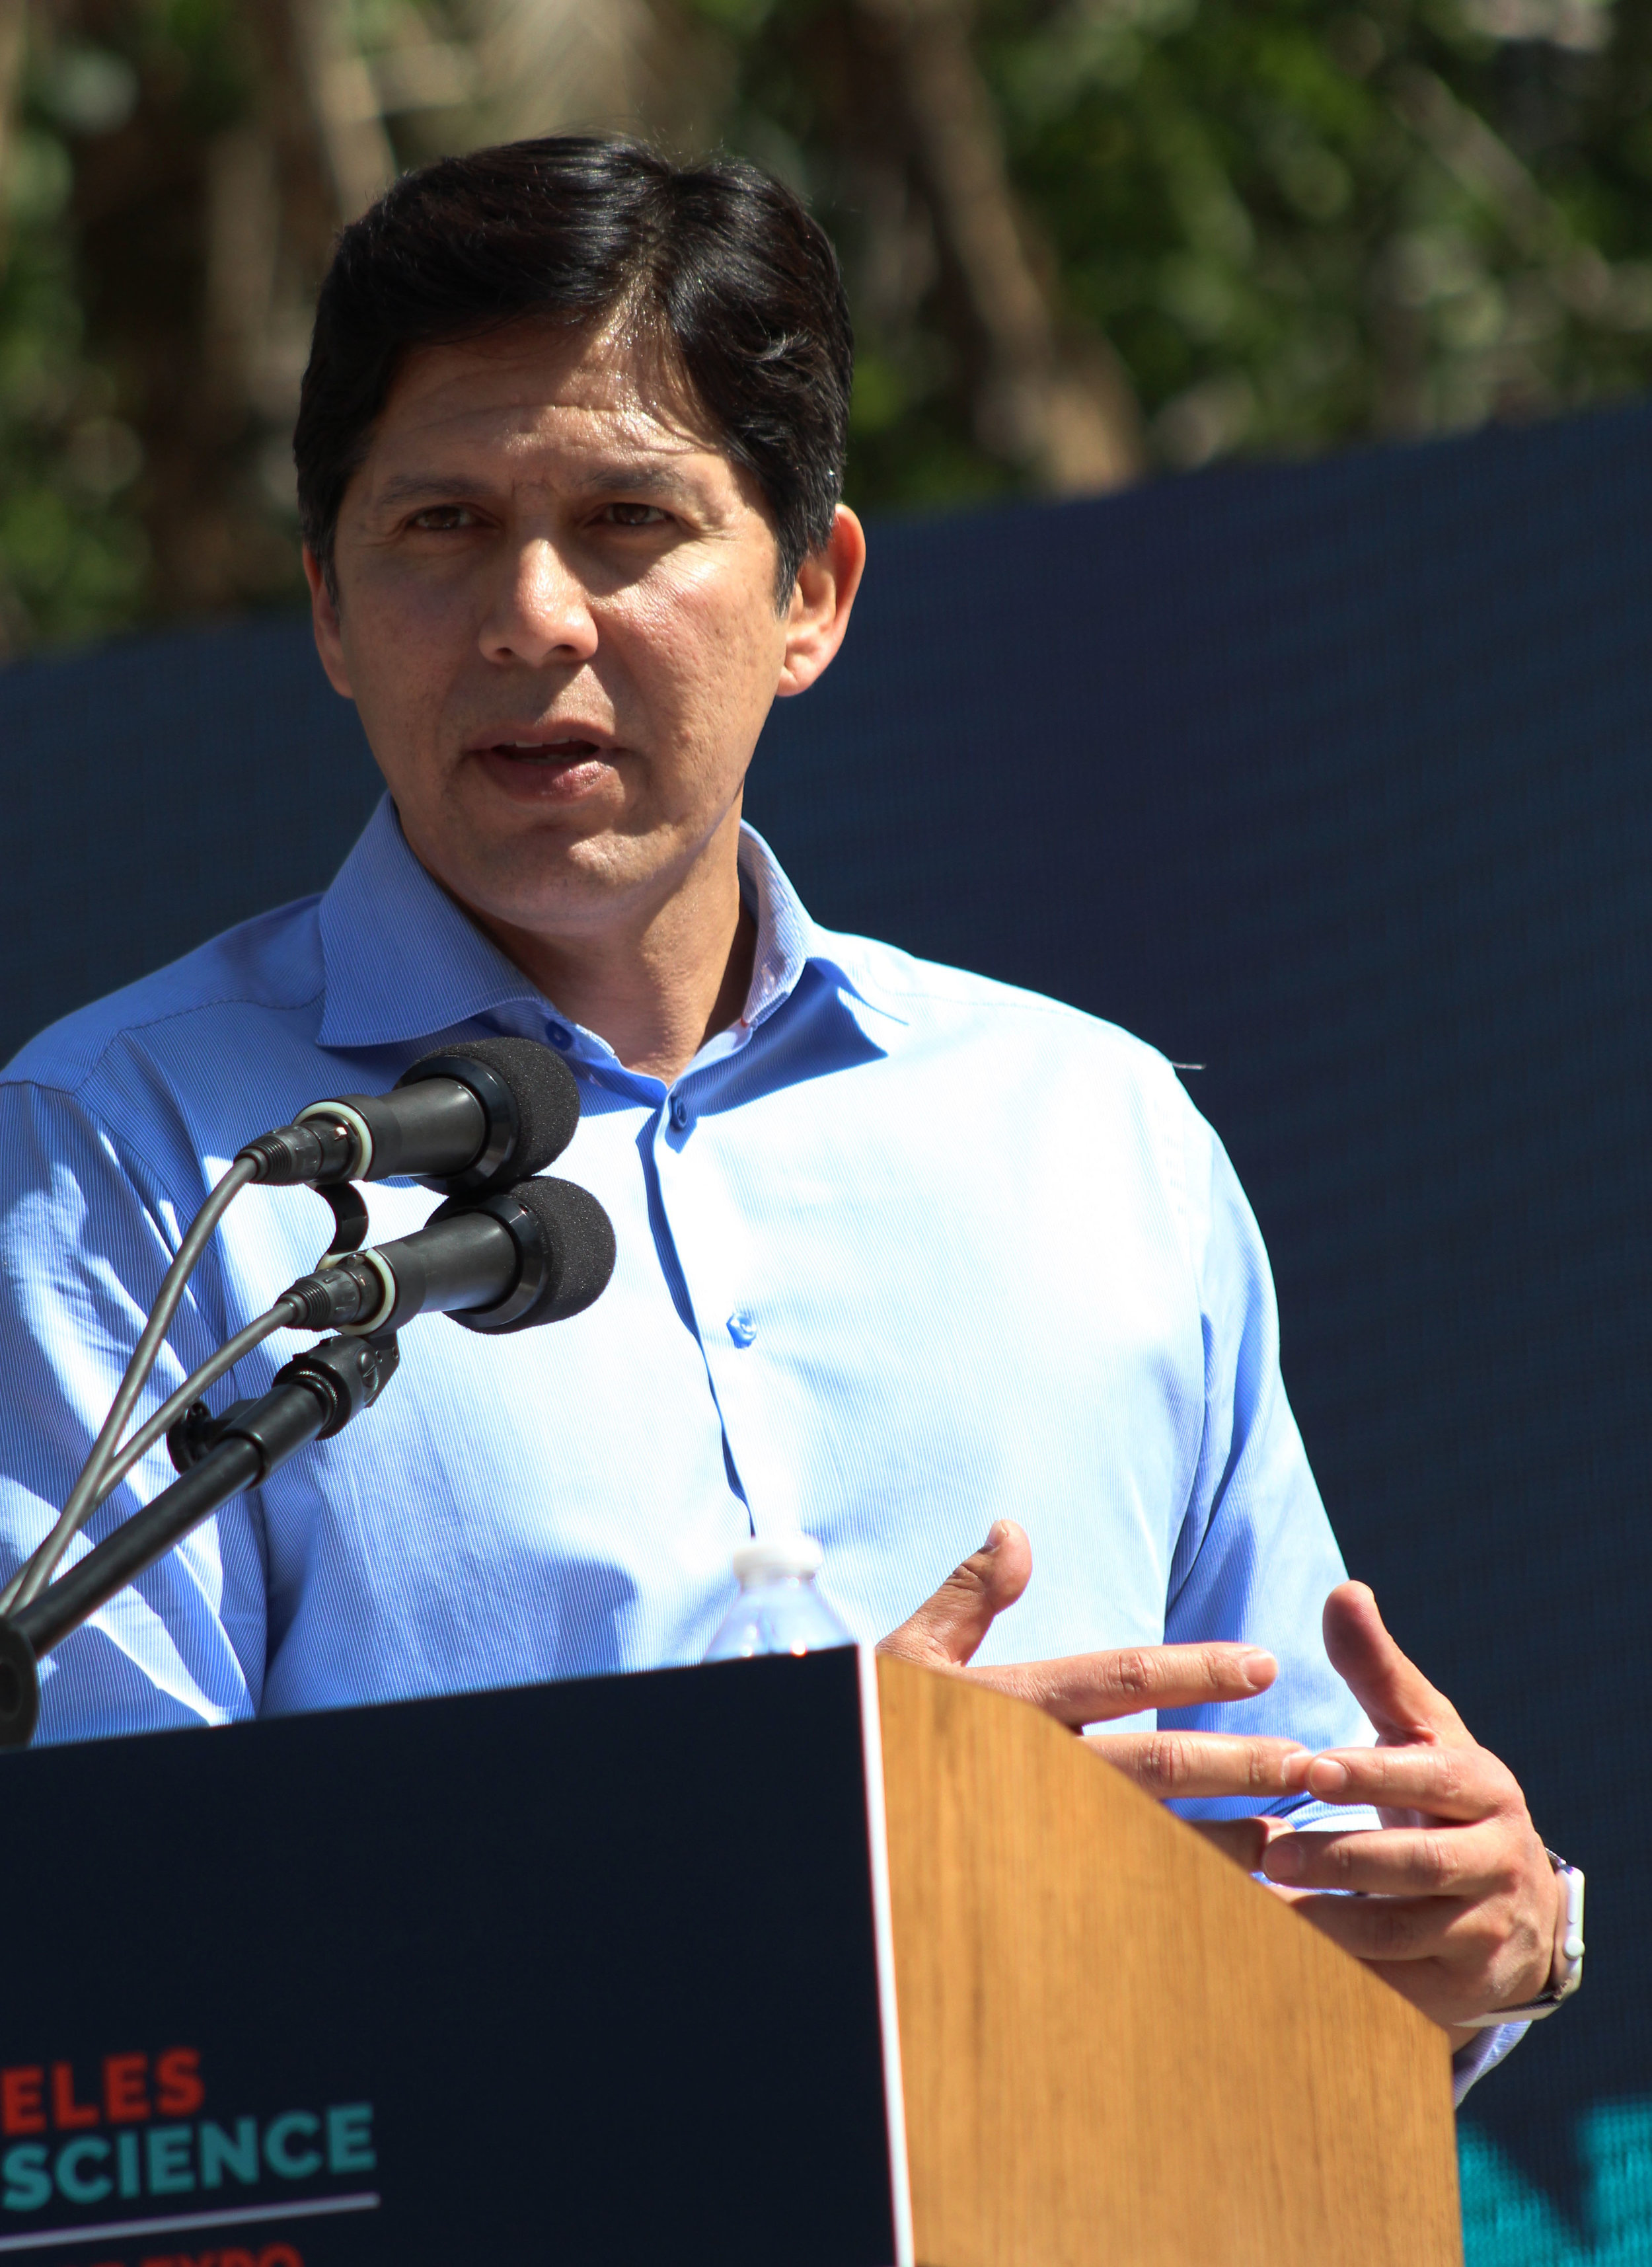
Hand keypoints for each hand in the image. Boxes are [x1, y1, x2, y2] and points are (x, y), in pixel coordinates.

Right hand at [878, 1520, 1310, 1866]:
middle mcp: (1033, 1768)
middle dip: (1238, 1762)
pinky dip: (1181, 1900)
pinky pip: (1121, 1894)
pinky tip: (1232, 1907)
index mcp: (1011, 1704)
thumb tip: (1014, 1528)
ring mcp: (1036, 1832)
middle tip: (1314, 1759)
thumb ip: (969, 1595)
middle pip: (1154, 1763)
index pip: (1119, 1678)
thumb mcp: (911, 1652)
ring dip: (1227, 1841)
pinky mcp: (1031, 1886)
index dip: (1196, 1670)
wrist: (829, 1817)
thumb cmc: (870, 1726)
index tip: (1263, 1664)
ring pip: (1151, 1839)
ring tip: (1295, 1838)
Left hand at [1260, 1582, 1562, 2042]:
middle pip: (1414, 1864)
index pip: (1428, 1777)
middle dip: (1339, 1859)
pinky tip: (1277, 1955)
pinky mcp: (1459, 1987)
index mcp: (1481, 1787)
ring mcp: (1482, 1929)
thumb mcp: (1420, 1732)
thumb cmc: (1440, 1795)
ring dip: (1324, 1923)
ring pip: (1397, 1931)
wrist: (1514, 1905)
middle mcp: (1494, 1858)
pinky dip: (1335, 1972)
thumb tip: (1344, 1590)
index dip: (1370, 1774)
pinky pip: (1391, 1983)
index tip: (1309, 1768)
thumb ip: (1377, 1669)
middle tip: (1266, 1853)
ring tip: (1256, 1903)